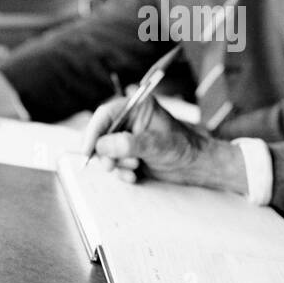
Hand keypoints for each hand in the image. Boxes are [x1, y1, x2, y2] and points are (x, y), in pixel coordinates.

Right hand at [83, 93, 246, 192]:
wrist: (195, 165)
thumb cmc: (182, 148)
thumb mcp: (156, 145)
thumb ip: (129, 144)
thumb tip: (102, 146)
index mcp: (135, 107)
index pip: (105, 114)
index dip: (92, 132)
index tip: (88, 151)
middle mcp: (128, 120)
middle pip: (100, 134)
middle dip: (104, 153)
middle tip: (111, 166)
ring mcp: (127, 137)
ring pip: (104, 151)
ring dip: (115, 164)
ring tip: (135, 168)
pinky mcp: (127, 154)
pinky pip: (112, 163)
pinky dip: (120, 172)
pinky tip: (134, 176)